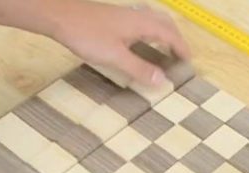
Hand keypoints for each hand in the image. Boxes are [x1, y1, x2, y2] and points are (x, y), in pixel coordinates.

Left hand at [50, 1, 189, 85]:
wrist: (60, 16)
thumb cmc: (87, 34)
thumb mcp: (115, 57)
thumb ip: (139, 68)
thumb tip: (162, 81)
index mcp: (142, 24)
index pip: (171, 34)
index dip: (182, 48)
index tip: (188, 62)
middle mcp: (137, 15)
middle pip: (165, 23)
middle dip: (176, 38)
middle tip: (180, 54)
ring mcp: (124, 14)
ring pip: (152, 20)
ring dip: (163, 32)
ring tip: (164, 46)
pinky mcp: (113, 17)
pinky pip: (140, 21)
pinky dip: (148, 31)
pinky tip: (137, 39)